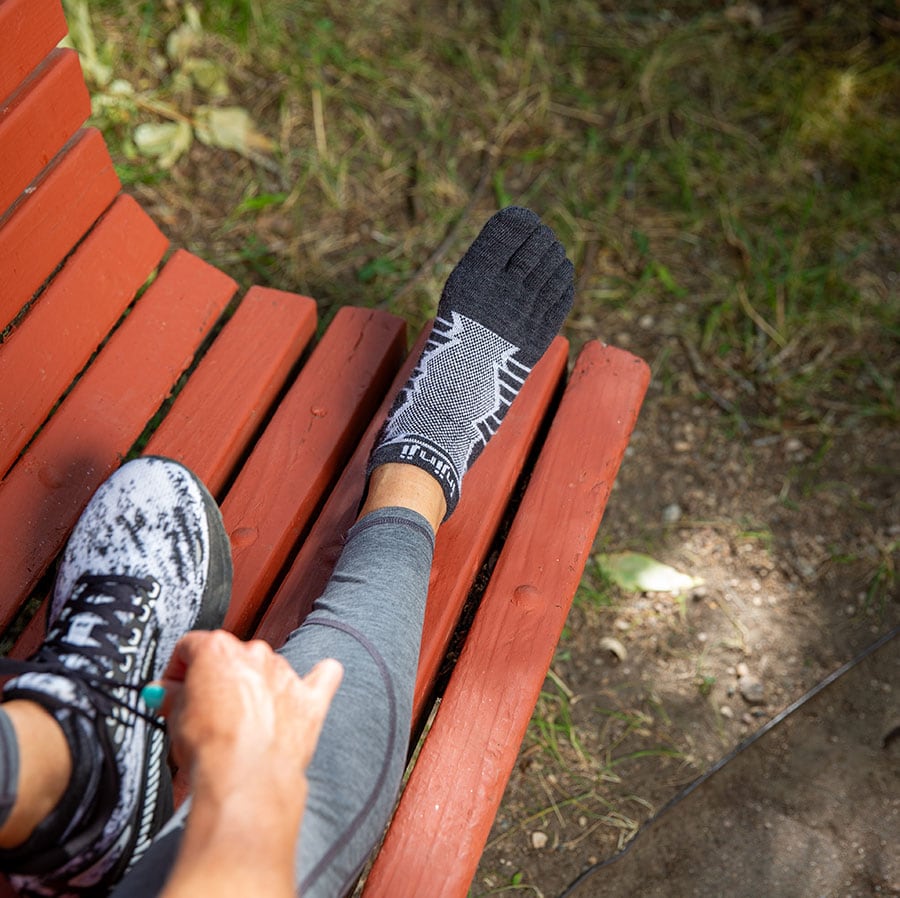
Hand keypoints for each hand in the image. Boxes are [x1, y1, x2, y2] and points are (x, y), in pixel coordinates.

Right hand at [154, 631, 342, 897]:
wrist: (246, 777)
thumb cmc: (211, 747)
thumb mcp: (175, 717)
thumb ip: (172, 695)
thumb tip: (165, 691)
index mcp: (218, 649)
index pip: (192, 646)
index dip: (179, 668)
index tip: (175, 688)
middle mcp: (255, 653)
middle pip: (233, 657)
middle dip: (218, 680)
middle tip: (205, 711)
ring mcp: (286, 674)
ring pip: (270, 670)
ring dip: (258, 687)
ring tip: (243, 724)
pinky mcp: (310, 698)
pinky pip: (323, 676)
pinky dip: (316, 680)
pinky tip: (313, 684)